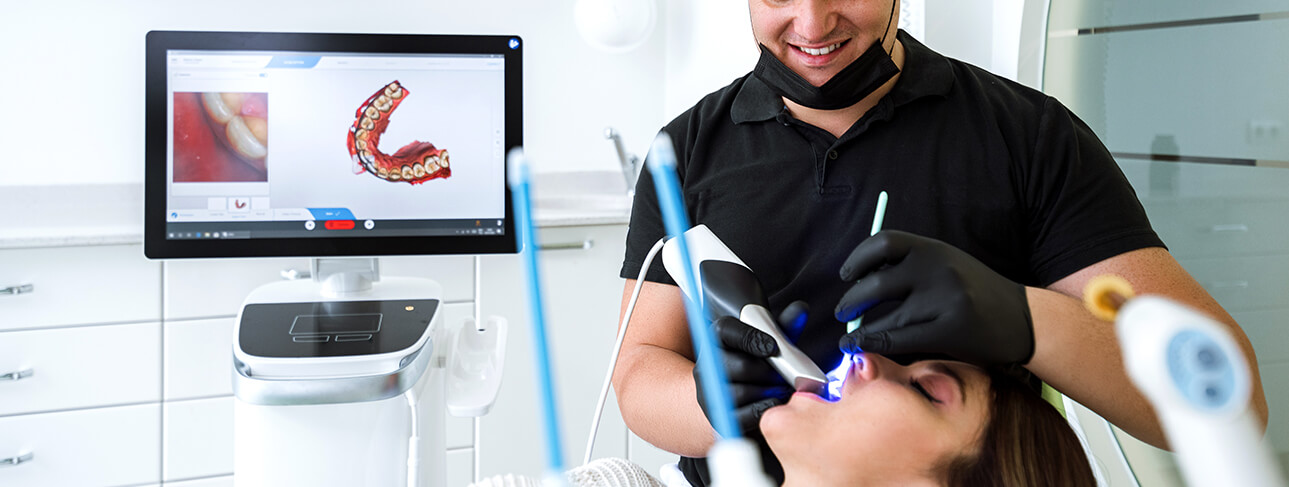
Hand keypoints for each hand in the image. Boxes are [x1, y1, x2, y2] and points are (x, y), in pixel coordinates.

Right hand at [693, 301, 807, 436]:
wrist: (736, 395)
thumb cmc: (755, 363)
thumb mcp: (769, 343)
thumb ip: (783, 328)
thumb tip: (800, 309)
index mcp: (716, 338)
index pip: (727, 330)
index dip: (751, 338)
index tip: (773, 347)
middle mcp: (707, 365)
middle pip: (740, 366)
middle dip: (769, 372)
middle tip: (787, 375)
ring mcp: (709, 393)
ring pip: (741, 393)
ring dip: (769, 392)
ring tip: (785, 389)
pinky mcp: (717, 418)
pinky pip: (741, 416)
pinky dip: (763, 409)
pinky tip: (775, 402)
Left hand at [833, 230, 1033, 366]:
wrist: (1023, 318)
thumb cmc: (974, 293)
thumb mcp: (945, 265)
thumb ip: (908, 266)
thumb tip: (857, 281)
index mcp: (934, 248)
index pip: (883, 243)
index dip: (856, 259)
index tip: (846, 276)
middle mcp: (938, 268)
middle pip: (876, 283)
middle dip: (851, 301)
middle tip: (841, 312)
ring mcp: (945, 299)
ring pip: (885, 318)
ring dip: (859, 330)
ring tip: (849, 337)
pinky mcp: (951, 330)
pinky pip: (899, 339)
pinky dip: (873, 344)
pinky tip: (861, 347)